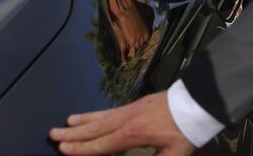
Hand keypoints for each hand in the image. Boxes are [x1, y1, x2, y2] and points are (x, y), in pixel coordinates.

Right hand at [49, 92, 193, 155]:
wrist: (200, 100)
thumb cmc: (188, 128)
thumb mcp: (174, 154)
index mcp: (134, 132)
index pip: (102, 144)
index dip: (82, 149)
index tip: (63, 149)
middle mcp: (129, 118)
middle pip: (95, 128)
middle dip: (73, 133)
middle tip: (52, 134)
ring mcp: (133, 108)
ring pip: (102, 116)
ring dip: (83, 120)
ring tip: (66, 123)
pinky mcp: (139, 103)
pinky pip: (113, 109)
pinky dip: (98, 112)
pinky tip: (93, 115)